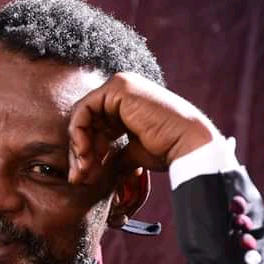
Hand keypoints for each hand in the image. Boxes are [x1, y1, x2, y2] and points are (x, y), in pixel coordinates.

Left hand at [68, 72, 219, 183]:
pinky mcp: (118, 88)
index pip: (93, 128)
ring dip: (78, 148)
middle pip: (85, 123)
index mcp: (125, 104)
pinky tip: (86, 154)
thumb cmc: (165, 150)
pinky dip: (80, 134)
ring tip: (85, 171)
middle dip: (79, 154)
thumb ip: (111, 155)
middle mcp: (122, 91)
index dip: (85, 154)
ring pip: (81, 118)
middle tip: (79, 178)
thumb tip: (91, 169)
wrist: (185, 146)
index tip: (85, 177)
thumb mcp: (130, 153)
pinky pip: (83, 110)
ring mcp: (120, 86)